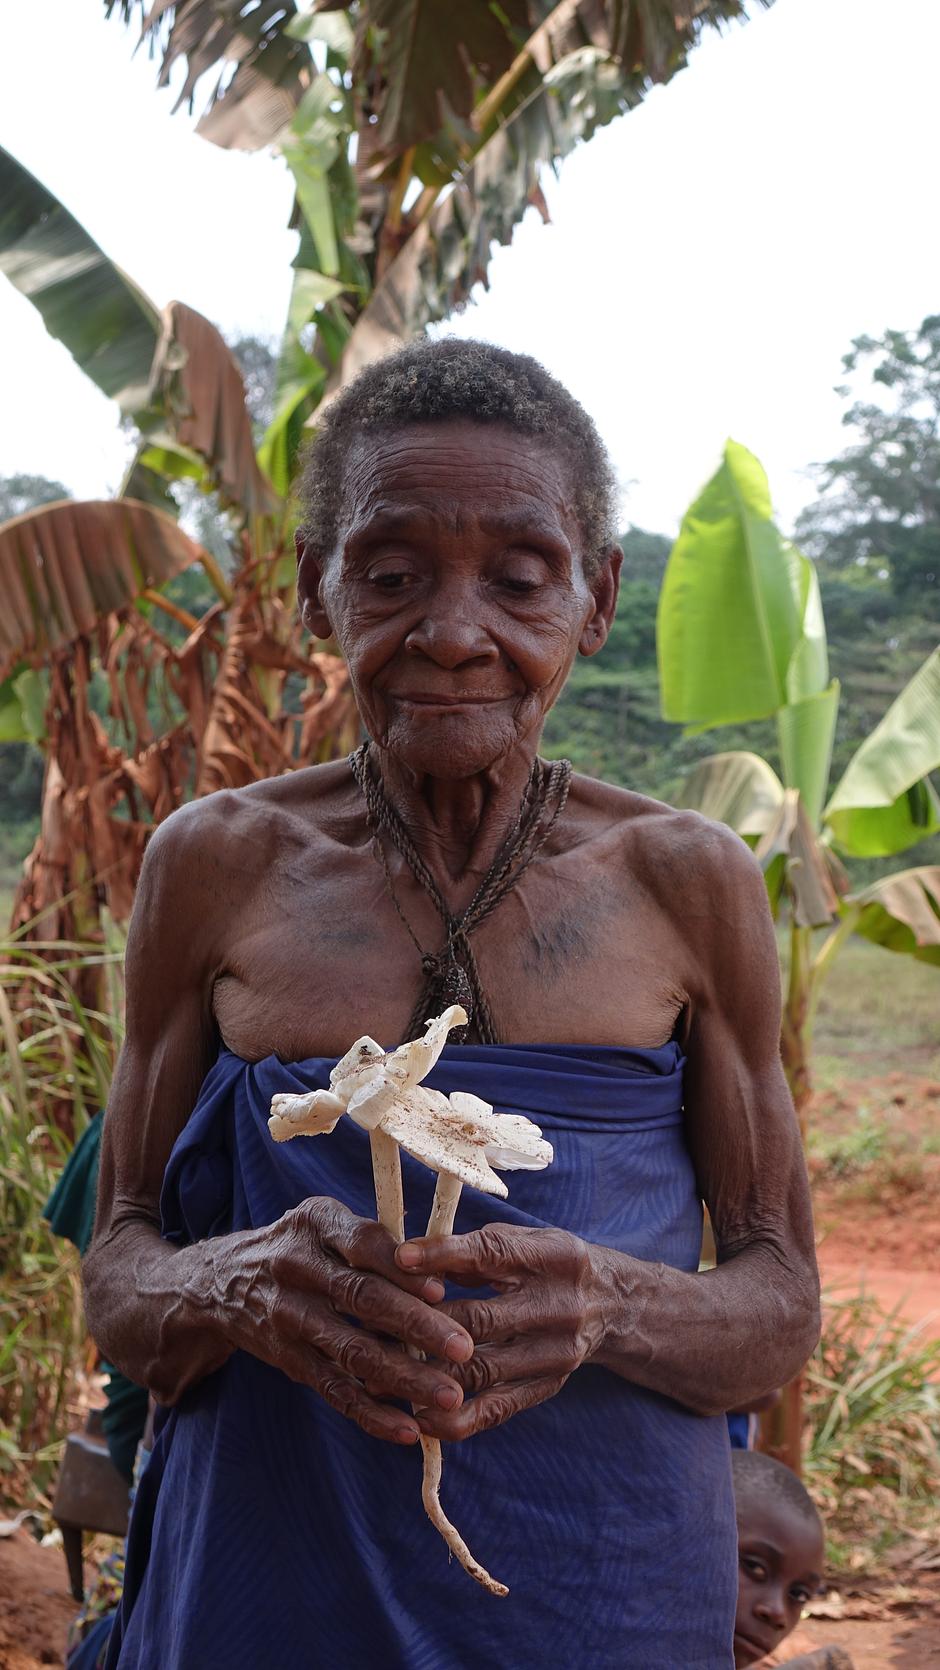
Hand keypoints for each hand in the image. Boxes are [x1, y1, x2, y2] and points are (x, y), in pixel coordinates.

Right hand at [208, 1196, 473, 1443]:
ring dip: (404, 1377)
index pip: (362, 1243)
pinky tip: (407, 1429)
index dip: (401, 1268)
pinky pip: (334, 1390)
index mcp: (315, 1224)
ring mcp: (291, 1318)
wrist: (224, 1282)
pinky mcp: (290, 1360)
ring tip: (449, 1395)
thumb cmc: (301, 1246)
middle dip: (416, 1326)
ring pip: (352, 1352)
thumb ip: (374, 1240)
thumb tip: (440, 1272)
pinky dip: (371, 1413)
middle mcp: (298, 1269)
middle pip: (362, 1299)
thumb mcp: (326, 1222)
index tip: (441, 1289)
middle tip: (463, 1348)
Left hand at [395, 1224, 607, 1439]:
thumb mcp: (524, 1242)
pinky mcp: (546, 1387)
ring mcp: (553, 1353)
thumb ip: (475, 1252)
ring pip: (480, 1369)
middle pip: (479, 1319)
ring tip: (378, 1375)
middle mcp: (556, 1306)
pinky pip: (495, 1410)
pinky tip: (418, 1415)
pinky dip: (454, 1418)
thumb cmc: (550, 1265)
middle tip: (371, 1326)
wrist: (613, 1303)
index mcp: (549, 1258)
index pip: (490, 1255)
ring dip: (426, 1374)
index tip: (398, 1258)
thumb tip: (412, 1258)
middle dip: (420, 1324)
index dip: (442, 1256)